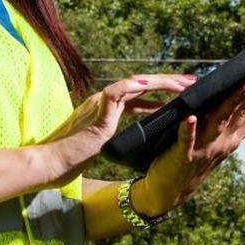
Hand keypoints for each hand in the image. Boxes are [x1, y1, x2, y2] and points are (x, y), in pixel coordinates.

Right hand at [41, 73, 194, 185]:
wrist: (52, 163)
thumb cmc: (75, 158)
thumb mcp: (106, 144)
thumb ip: (122, 136)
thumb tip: (144, 137)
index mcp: (108, 107)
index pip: (140, 93)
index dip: (162, 91)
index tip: (183, 92)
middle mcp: (105, 100)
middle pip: (142, 84)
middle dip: (169, 82)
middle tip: (192, 81)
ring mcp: (99, 103)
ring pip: (134, 83)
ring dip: (160, 82)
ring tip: (182, 84)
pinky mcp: (96, 111)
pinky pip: (116, 92)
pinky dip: (133, 86)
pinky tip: (149, 84)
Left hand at [135, 68, 244, 215]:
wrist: (171, 191)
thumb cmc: (195, 158)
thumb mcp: (221, 140)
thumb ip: (239, 124)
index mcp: (232, 136)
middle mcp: (223, 141)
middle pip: (243, 111)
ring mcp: (204, 148)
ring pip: (220, 121)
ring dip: (234, 103)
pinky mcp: (183, 155)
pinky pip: (186, 140)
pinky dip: (188, 129)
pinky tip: (190, 117)